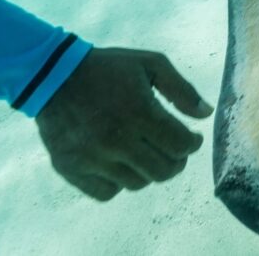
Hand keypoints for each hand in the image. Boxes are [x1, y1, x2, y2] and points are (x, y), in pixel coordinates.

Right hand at [36, 47, 212, 200]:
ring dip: (148, 170)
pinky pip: (108, 192)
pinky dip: (118, 182)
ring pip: (138, 183)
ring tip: (145, 151)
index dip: (192, 144)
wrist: (52, 75)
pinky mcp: (71, 169)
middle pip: (163, 171)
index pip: (181, 146)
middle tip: (172, 149)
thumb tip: (206, 114)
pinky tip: (119, 162)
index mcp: (138, 111)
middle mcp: (115, 139)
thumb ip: (181, 89)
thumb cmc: (108, 68)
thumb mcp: (150, 64)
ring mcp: (91, 158)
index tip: (190, 138)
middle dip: (176, 161)